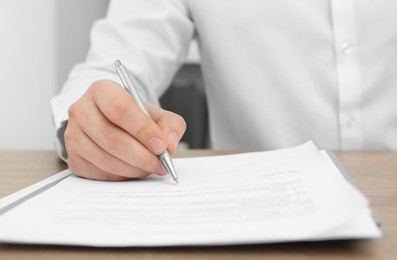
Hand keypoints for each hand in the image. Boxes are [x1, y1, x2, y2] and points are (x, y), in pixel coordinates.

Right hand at [64, 79, 185, 180]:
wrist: (112, 123)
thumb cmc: (135, 117)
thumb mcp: (157, 113)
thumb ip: (170, 125)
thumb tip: (169, 145)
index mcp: (102, 90)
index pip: (120, 109)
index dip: (142, 130)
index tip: (161, 146)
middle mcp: (81, 110)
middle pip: (112, 139)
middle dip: (141, 156)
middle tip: (160, 164)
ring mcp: (73, 135)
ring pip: (106, 160)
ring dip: (134, 169)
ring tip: (150, 167)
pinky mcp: (73, 158)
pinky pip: (100, 173)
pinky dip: (122, 176)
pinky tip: (134, 170)